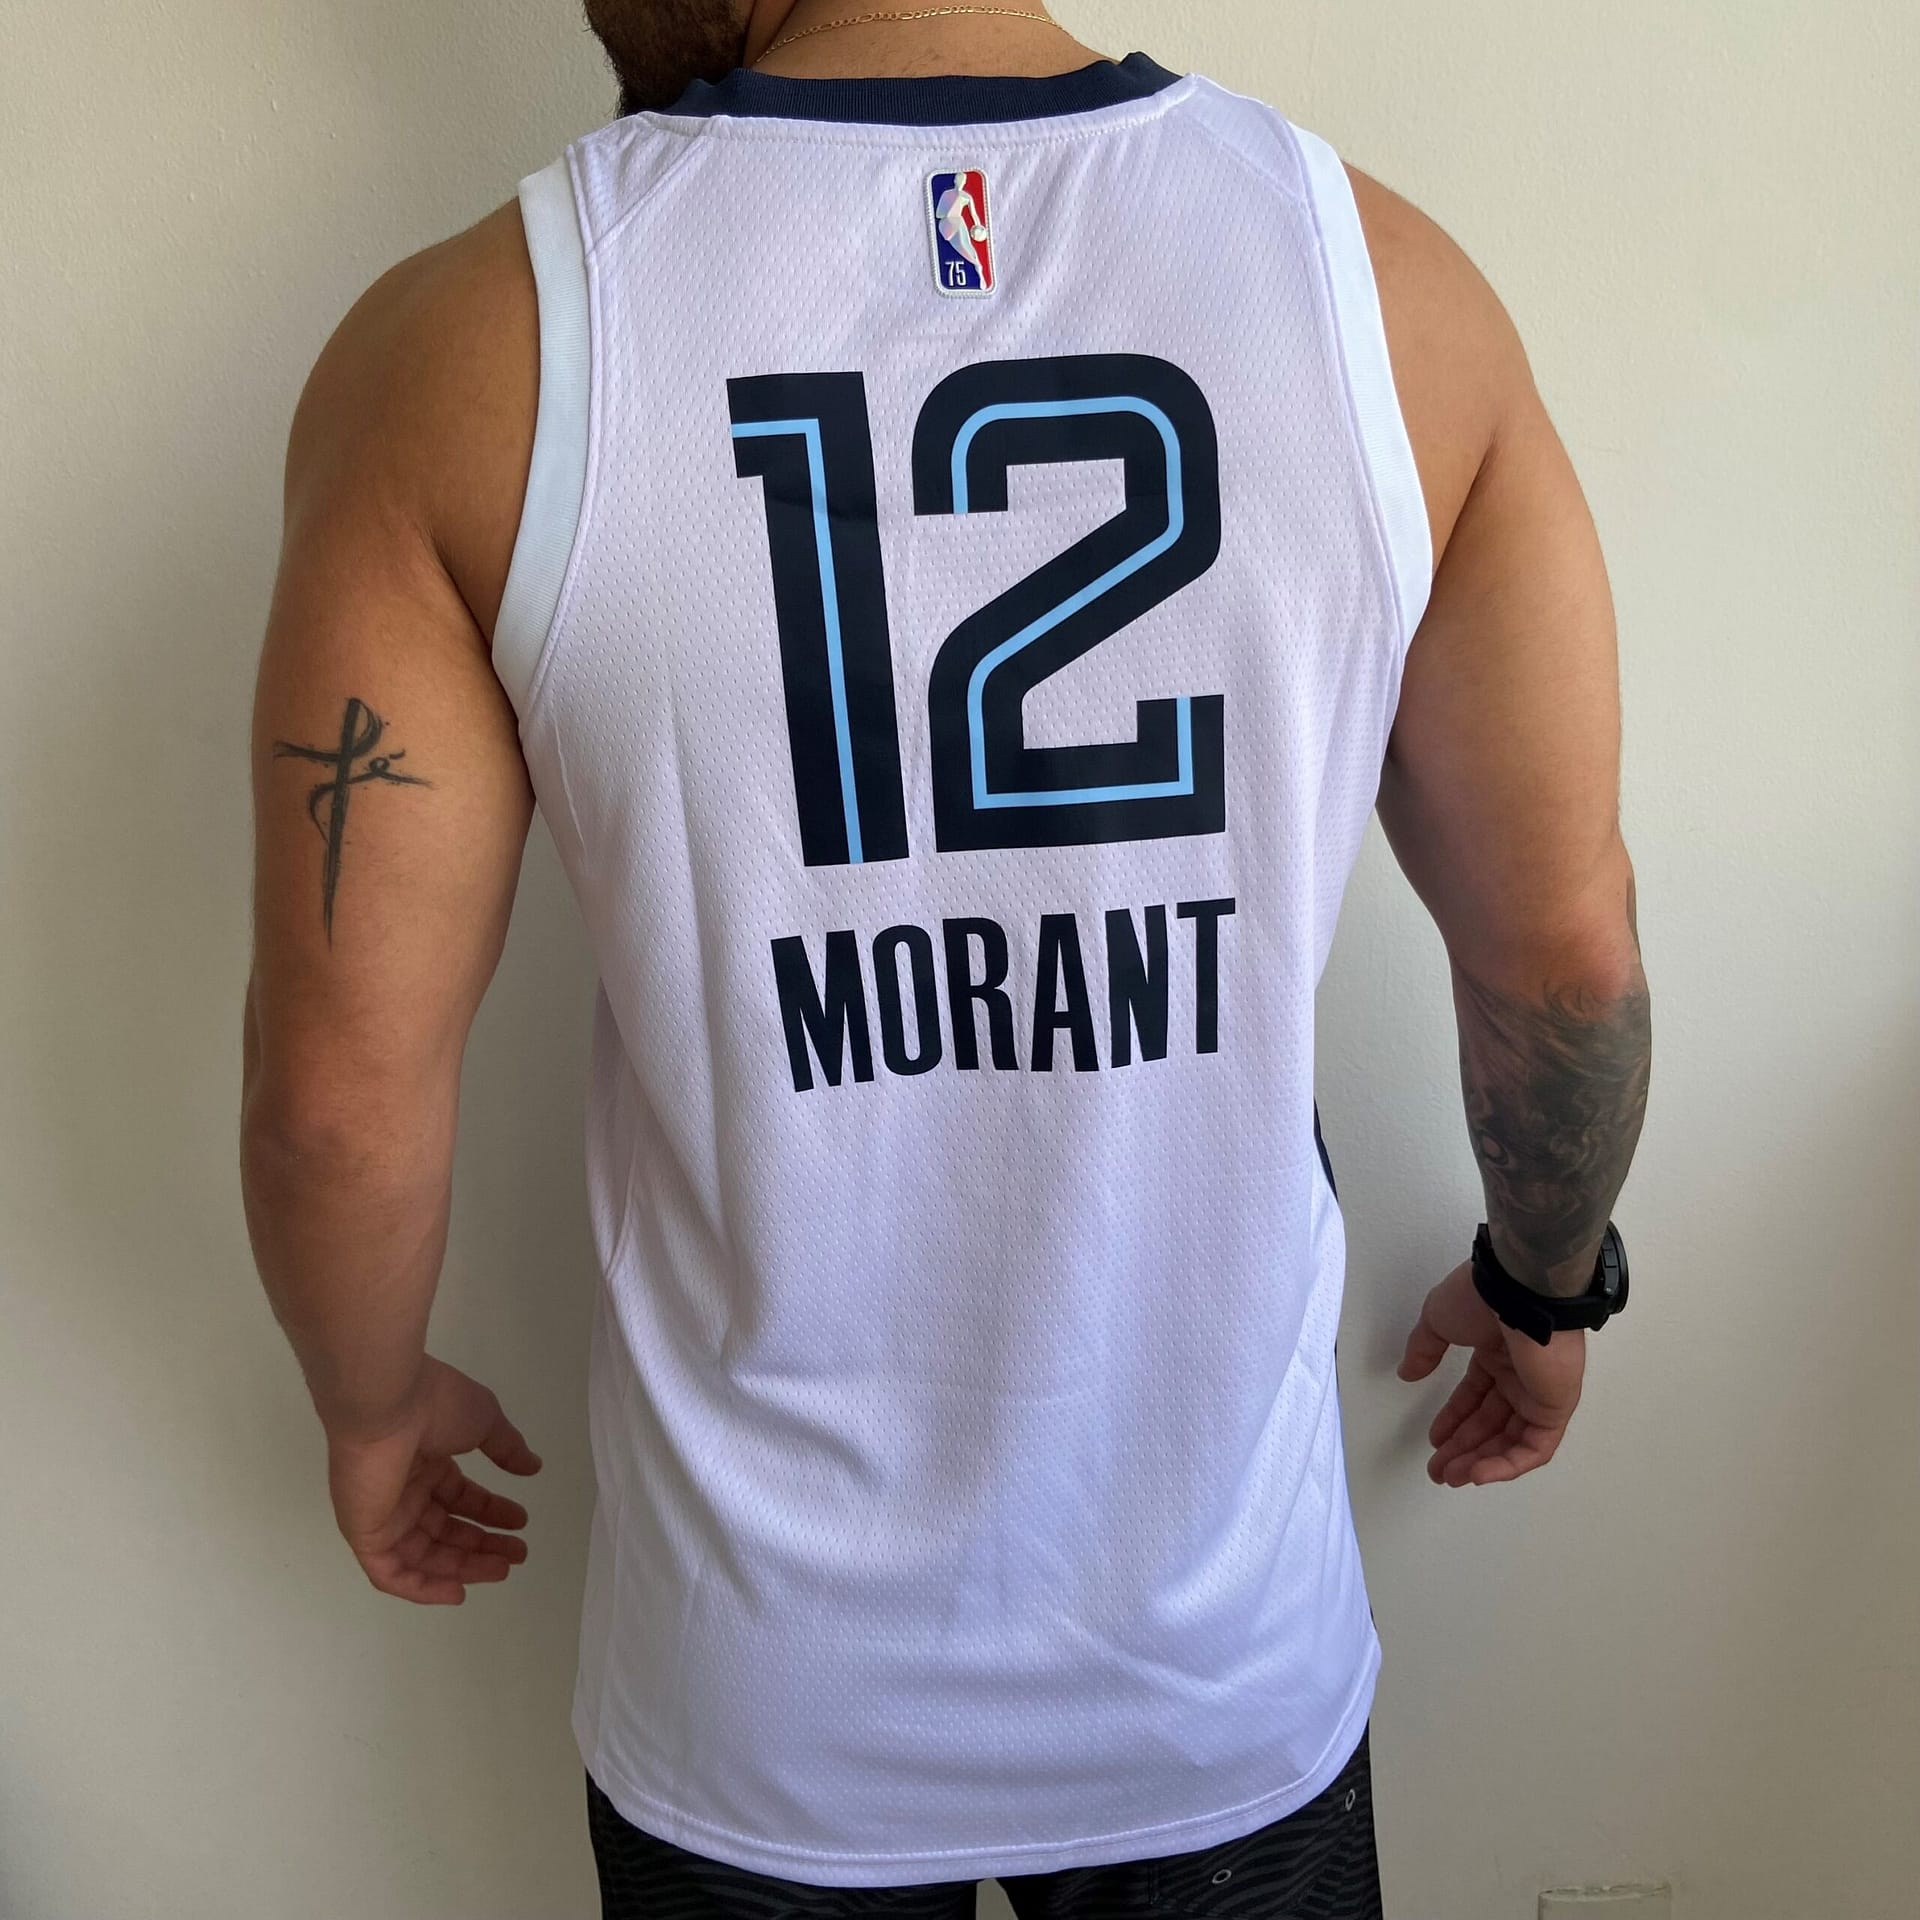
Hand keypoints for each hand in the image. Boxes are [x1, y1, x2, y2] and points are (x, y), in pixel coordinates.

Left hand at [324, 1356, 541, 1603]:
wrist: (387, 1404)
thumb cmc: (435, 1404)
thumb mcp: (485, 1420)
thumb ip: (507, 1448)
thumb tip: (533, 1466)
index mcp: (427, 1462)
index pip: (461, 1497)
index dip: (492, 1512)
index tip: (521, 1522)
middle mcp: (404, 1491)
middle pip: (446, 1530)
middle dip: (483, 1544)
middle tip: (517, 1554)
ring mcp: (383, 1514)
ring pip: (423, 1555)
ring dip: (462, 1567)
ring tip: (500, 1569)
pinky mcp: (365, 1534)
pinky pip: (391, 1572)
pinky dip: (422, 1588)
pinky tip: (457, 1592)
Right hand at [1397, 1262, 1585, 1485]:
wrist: (1519, 1290)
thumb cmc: (1480, 1299)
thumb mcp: (1437, 1319)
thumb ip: (1423, 1350)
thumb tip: (1406, 1373)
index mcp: (1496, 1353)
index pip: (1475, 1396)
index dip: (1453, 1420)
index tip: (1434, 1439)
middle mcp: (1519, 1375)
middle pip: (1490, 1423)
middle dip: (1463, 1448)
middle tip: (1438, 1470)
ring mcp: (1539, 1392)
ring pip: (1511, 1440)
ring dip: (1481, 1461)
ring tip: (1452, 1476)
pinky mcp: (1555, 1408)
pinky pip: (1534, 1447)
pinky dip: (1508, 1465)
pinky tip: (1478, 1473)